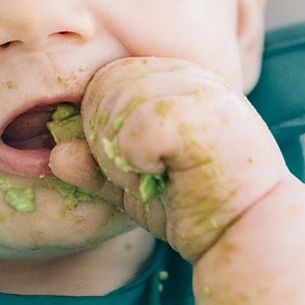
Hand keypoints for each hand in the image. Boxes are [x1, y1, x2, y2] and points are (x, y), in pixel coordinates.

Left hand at [50, 57, 286, 260]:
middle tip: (151, 173)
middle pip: (101, 89)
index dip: (102, 130)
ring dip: (122, 157)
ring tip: (163, 174)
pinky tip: (168, 176)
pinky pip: (128, 130)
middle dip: (108, 143)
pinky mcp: (195, 112)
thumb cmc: (196, 206)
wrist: (248, 232)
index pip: (103, 83)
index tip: (141, 164)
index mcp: (174, 78)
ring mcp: (195, 87)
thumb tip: (56, 154)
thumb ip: (94, 166)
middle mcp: (188, 72)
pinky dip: (135, 163)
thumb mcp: (133, 185)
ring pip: (111, 105)